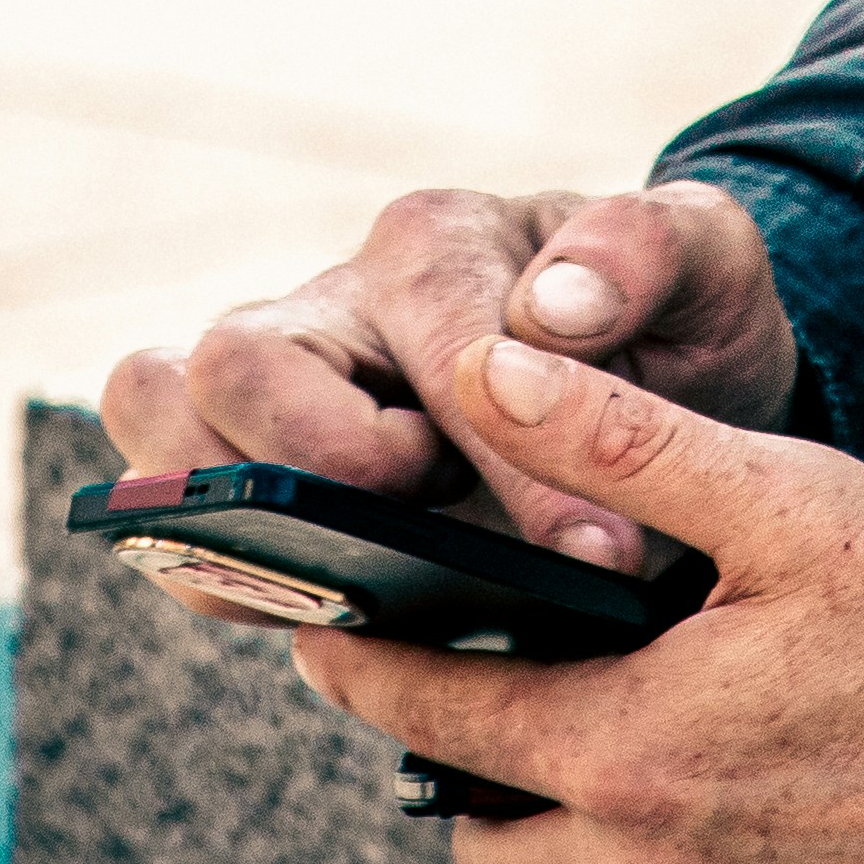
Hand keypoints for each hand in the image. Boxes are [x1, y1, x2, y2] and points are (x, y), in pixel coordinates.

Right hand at [100, 180, 794, 577]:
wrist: (653, 376)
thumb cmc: (670, 319)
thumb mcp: (706, 265)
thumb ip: (649, 254)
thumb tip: (554, 309)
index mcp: (437, 243)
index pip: (440, 352)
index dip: (510, 462)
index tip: (598, 552)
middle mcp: (334, 304)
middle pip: (235, 360)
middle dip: (324, 463)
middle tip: (430, 526)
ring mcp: (279, 388)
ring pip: (157, 408)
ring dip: (223, 507)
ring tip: (341, 584)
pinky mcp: (258, 471)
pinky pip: (173, 512)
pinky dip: (214, 569)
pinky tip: (318, 620)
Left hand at [284, 332, 863, 863]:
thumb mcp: (798, 503)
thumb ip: (623, 444)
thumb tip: (486, 370)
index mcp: (636, 754)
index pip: (425, 713)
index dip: (358, 658)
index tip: (314, 619)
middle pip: (481, 830)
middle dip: (464, 752)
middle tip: (496, 662)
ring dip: (581, 807)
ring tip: (643, 707)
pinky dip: (691, 855)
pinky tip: (764, 774)